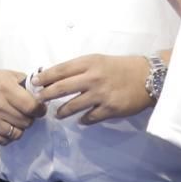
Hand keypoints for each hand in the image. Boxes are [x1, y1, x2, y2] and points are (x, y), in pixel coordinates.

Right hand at [0, 69, 45, 145]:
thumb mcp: (12, 76)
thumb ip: (29, 84)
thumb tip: (47, 92)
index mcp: (5, 88)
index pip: (31, 106)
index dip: (40, 110)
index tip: (40, 109)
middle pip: (25, 121)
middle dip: (30, 118)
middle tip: (27, 113)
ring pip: (16, 133)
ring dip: (21, 128)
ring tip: (18, 120)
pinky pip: (4, 140)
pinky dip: (10, 136)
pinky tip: (9, 126)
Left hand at [35, 55, 151, 124]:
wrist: (146, 77)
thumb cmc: (119, 67)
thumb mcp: (97, 60)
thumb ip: (79, 68)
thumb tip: (55, 77)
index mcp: (88, 63)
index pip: (60, 70)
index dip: (44, 77)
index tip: (34, 82)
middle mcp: (92, 77)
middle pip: (61, 88)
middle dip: (46, 95)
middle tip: (38, 100)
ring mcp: (101, 94)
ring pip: (72, 106)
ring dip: (62, 112)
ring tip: (57, 114)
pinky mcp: (110, 109)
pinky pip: (90, 117)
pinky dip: (83, 120)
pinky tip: (81, 120)